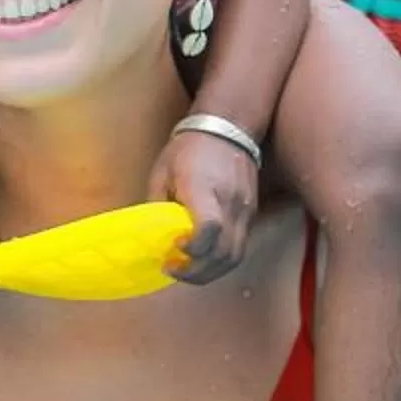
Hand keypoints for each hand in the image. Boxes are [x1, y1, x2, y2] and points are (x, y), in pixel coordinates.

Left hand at [153, 127, 259, 284]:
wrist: (227, 128)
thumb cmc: (189, 148)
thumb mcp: (162, 172)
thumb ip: (157, 207)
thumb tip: (150, 238)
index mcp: (204, 187)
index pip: (209, 226)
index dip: (192, 247)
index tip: (173, 248)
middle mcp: (229, 202)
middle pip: (222, 251)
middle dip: (196, 270)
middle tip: (172, 269)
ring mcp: (245, 210)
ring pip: (234, 256)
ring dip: (210, 271)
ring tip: (186, 270)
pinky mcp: (250, 215)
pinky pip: (239, 248)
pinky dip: (220, 261)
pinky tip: (202, 260)